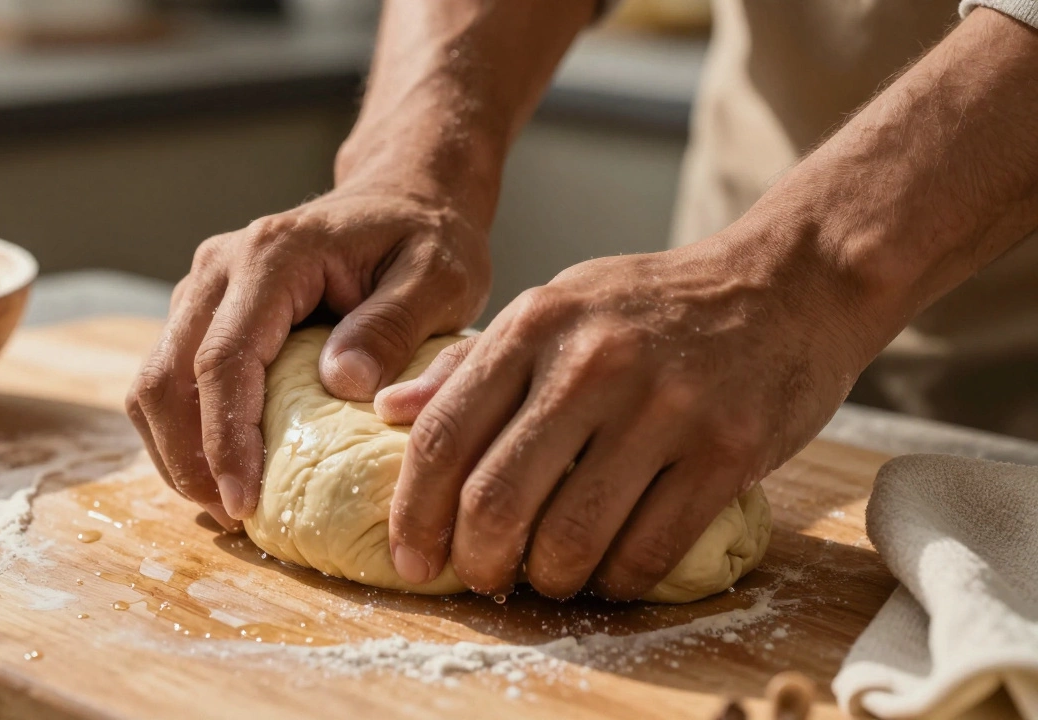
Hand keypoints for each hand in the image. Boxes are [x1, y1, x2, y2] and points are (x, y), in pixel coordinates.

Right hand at [126, 186, 490, 530]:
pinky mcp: (208, 308)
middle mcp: (223, 265)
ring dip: (178, 449)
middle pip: (167, 374)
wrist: (403, 197)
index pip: (224, 357)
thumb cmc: (427, 239)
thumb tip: (343, 384)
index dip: (225, 437)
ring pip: (156, 379)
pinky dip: (186, 429)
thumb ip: (394, 325)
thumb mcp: (440, 278)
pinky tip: (223, 469)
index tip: (244, 501)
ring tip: (226, 504)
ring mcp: (207, 285)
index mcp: (274, 255)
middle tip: (232, 516)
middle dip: (188, 457)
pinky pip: (173, 376)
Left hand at [376, 235, 873, 599]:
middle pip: (495, 497)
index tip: (411, 556)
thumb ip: (472, 363)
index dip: (413, 512)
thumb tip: (387, 412)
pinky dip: (618, 582)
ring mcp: (663, 406)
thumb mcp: (557, 307)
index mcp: (537, 324)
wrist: (787, 283)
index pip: (442, 435)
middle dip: (474, 560)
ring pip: (570, 536)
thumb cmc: (655, 305)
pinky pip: (650, 550)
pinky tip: (610, 573)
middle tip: (479, 577)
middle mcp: (591, 362)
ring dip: (548, 580)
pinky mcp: (727, 448)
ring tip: (548, 577)